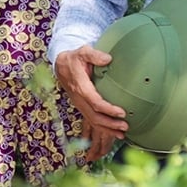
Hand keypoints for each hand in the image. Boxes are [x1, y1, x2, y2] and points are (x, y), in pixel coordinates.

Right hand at [54, 46, 128, 161]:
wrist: (60, 65)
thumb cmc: (74, 58)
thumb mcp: (83, 52)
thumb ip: (95, 55)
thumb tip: (108, 59)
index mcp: (81, 87)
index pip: (95, 103)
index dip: (108, 109)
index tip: (122, 112)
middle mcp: (79, 99)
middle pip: (94, 117)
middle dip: (110, 124)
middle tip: (125, 127)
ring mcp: (79, 104)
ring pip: (92, 122)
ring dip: (107, 129)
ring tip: (122, 134)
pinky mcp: (81, 106)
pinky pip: (91, 121)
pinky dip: (102, 128)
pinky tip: (113, 132)